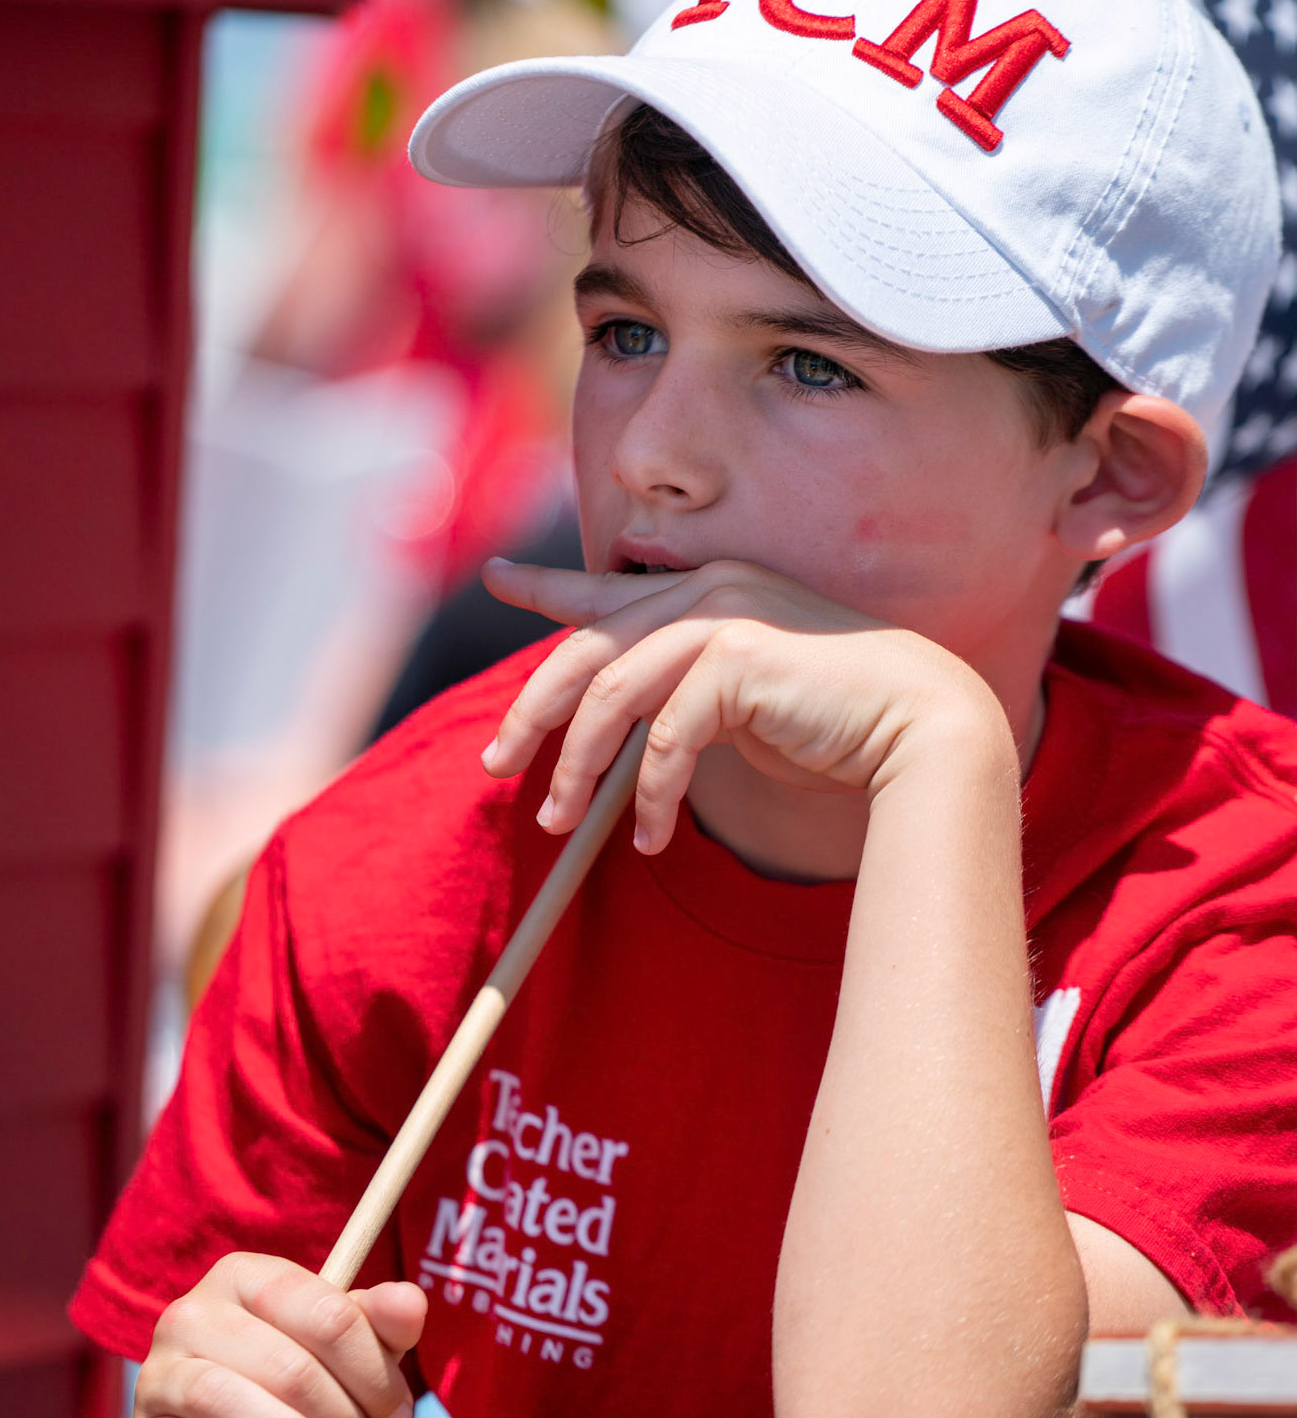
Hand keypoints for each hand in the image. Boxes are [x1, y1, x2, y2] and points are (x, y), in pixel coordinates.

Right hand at [131, 1254, 426, 1417]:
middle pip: (286, 1365)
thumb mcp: (340, 1343)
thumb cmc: (289, 1376)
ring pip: (230, 1404)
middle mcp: (192, 1313)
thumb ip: (379, 1321)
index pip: (325, 1313)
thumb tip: (412, 1303)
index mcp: (246, 1276)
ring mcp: (158, 1372)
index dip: (374, 1369)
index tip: (397, 1412)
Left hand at [480, 558, 1002, 851]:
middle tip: (496, 762)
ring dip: (576, 766)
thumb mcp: (739, 702)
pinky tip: (649, 836)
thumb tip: (620, 732)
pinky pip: (664, 736)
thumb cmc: (836, 723)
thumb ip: (682, 697)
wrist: (921, 727)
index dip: (546, 587)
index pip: (606, 590)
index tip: (499, 580)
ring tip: (559, 818)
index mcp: (707, 591)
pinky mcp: (736, 657)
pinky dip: (648, 796)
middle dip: (533, 712)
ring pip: (610, 692)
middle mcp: (707, 588)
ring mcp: (722, 614)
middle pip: (585, 647)